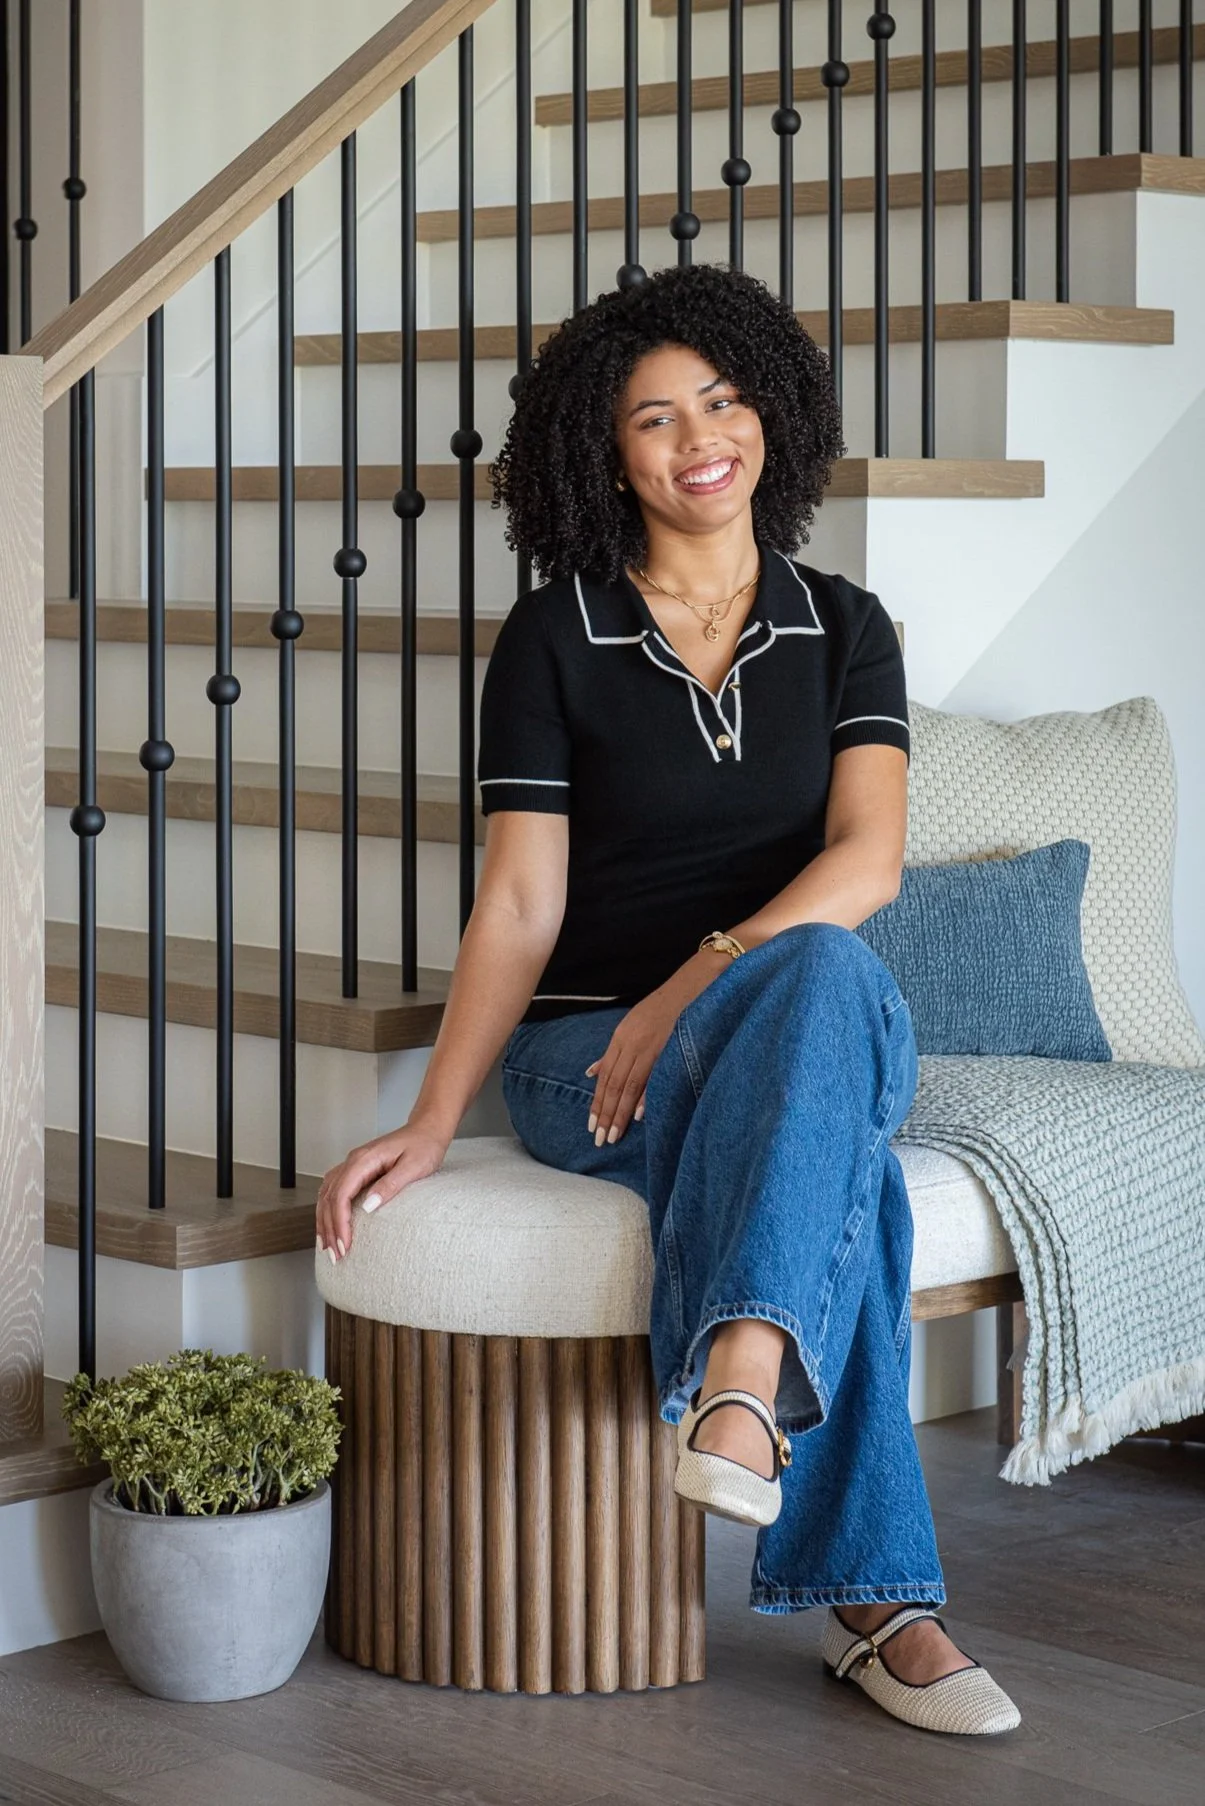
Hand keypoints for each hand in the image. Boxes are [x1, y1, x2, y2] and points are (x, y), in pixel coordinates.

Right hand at [316, 1117, 449, 1262]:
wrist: (427, 1130)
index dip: (340, 1222)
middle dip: (330, 1228)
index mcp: (364, 1159)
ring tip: (328, 1247)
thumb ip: (391, 1185)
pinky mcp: (357, 1171)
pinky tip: (329, 1226)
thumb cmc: (423, 1146)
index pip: (341, 1195)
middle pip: (329, 1198)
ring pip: (326, 1195)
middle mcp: (353, 1161)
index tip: (344, 1244)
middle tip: (336, 1255)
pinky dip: (328, 1211)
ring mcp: (353, 1165)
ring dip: (324, 1222)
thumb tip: (369, 1206)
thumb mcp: (414, 1166)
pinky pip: (333, 1192)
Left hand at [585, 978, 690, 1145]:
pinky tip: (637, 1115)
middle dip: (606, 1114)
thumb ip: (612, 1052)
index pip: (605, 1077)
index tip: (592, 1125)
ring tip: (613, 1135)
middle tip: (600, 1139)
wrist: (691, 985)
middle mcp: (631, 1042)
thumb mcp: (630, 1025)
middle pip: (614, 1084)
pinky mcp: (669, 1047)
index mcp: (621, 1038)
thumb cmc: (661, 1008)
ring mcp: (650, 1045)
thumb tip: (590, 1073)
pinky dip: (645, 1096)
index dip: (598, 1102)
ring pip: (630, 1085)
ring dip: (620, 1112)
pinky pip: (654, 1076)